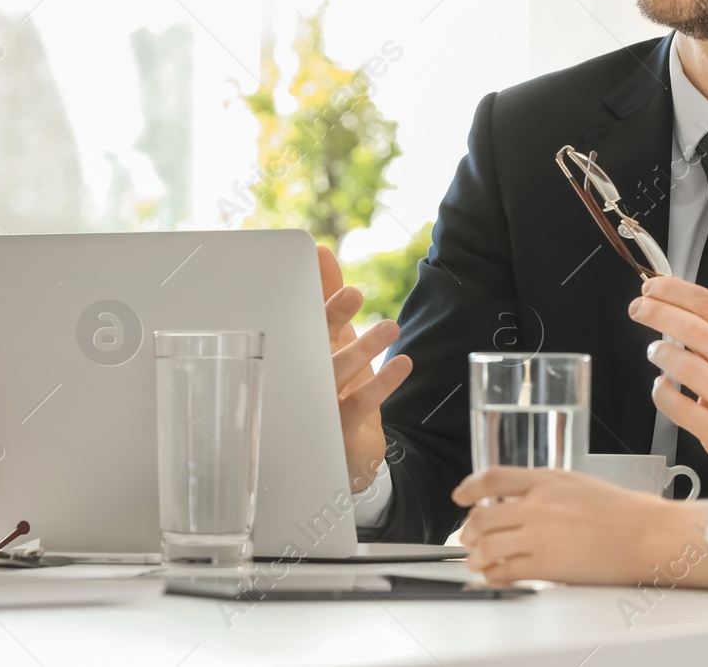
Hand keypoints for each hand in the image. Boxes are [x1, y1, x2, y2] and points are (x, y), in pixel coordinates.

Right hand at [319, 245, 411, 493]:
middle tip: (353, 294)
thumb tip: (322, 254)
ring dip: (364, 348)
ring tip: (391, 328)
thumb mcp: (334, 340)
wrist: (342, 452)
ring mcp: (319, 402)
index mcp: (304, 348)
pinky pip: (359, 405)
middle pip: (313, 341)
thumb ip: (328, 299)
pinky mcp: (338, 429)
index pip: (304, 313)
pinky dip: (382, 384)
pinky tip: (403, 364)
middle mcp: (306, 373)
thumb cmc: (335, 385)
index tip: (319, 255)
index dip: (314, 285)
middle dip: (332, 317)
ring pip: (336, 372)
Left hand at [451, 466, 673, 586]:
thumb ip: (547, 490)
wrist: (647, 533)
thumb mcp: (578, 484)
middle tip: (469, 537)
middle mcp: (537, 504)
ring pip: (488, 545)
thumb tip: (523, 499)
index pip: (493, 478)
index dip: (470, 488)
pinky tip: (495, 576)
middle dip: (469, 530)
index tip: (461, 496)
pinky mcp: (547, 565)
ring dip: (477, 556)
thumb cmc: (624, 511)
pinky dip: (494, 575)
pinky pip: (507, 571)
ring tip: (477, 561)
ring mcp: (540, 534)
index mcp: (546, 480)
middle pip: (483, 515)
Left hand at [629, 276, 707, 465]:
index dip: (673, 291)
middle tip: (638, 308)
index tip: (651, 287)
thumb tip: (666, 293)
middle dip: (657, 313)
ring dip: (660, 352)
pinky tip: (662, 383)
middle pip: (695, 330)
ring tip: (655, 350)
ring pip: (686, 366)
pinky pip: (677, 406)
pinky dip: (661, 391)